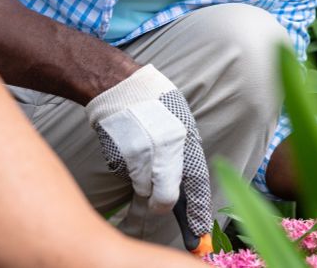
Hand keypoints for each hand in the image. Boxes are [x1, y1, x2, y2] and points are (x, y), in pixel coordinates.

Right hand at [85, 64, 212, 237]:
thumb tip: (186, 184)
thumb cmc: (154, 100)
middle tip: (158, 203)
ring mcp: (138, 156)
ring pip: (143, 190)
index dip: (197, 210)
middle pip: (164, 198)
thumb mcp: (181, 121)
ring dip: (143, 182)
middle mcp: (162, 150)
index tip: (199, 231)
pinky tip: (129, 147)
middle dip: (162, 204)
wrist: (118, 86)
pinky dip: (129, 170)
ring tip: (141, 152)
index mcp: (184, 139)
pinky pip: (127, 177)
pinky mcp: (117, 158)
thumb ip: (185, 151)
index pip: (196, 184)